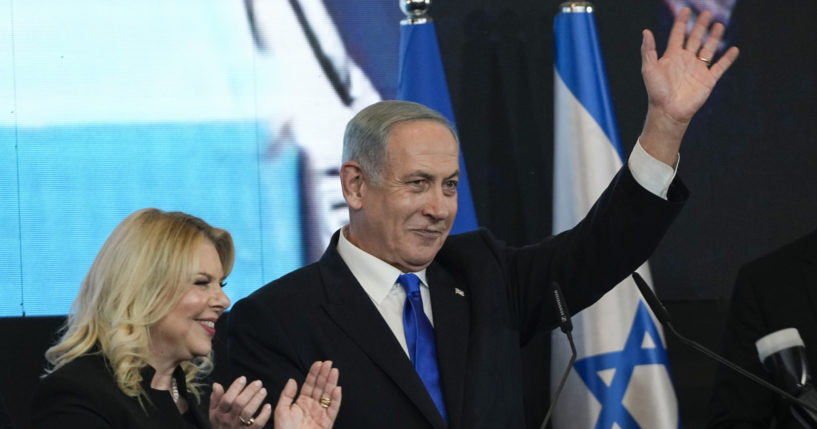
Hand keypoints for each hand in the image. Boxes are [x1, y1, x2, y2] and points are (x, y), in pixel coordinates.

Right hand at [209, 377, 271, 428]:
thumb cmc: (220, 425)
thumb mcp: (214, 413)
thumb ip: (215, 399)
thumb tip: (216, 384)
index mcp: (219, 413)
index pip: (226, 399)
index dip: (235, 388)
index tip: (243, 378)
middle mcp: (228, 420)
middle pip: (239, 404)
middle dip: (249, 391)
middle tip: (258, 383)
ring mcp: (238, 427)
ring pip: (248, 412)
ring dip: (256, 400)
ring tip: (263, 391)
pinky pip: (257, 424)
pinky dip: (263, 415)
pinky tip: (268, 406)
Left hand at [274, 361, 341, 428]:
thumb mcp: (281, 410)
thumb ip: (287, 394)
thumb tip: (292, 380)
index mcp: (302, 402)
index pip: (309, 385)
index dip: (314, 374)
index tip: (318, 363)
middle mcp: (312, 406)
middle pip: (320, 387)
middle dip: (324, 375)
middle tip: (329, 363)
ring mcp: (320, 414)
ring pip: (328, 395)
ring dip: (331, 382)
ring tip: (334, 371)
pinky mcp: (327, 422)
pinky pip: (333, 409)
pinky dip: (336, 399)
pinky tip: (337, 389)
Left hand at [639, 7, 738, 164]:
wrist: (668, 111)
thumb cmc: (656, 91)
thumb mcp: (649, 69)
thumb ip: (648, 50)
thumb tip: (645, 31)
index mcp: (672, 56)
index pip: (677, 35)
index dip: (681, 23)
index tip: (686, 10)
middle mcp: (686, 60)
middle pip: (695, 38)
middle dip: (700, 26)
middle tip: (706, 13)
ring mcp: (698, 69)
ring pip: (708, 49)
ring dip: (714, 37)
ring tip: (719, 25)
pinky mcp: (708, 80)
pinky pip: (720, 67)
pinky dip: (728, 58)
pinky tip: (734, 49)